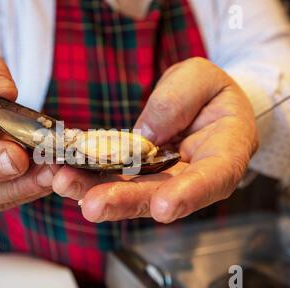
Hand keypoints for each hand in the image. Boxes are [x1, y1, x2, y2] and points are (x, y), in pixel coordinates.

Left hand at [52, 57, 257, 222]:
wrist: (201, 107)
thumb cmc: (210, 92)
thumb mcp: (202, 78)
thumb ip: (179, 100)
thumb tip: (145, 134)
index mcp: (224, 154)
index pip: (213, 179)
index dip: (189, 195)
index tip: (164, 207)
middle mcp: (192, 178)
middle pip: (161, 196)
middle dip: (125, 201)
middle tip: (93, 205)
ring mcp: (162, 181)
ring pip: (131, 193)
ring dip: (96, 192)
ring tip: (65, 183)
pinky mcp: (138, 176)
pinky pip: (114, 179)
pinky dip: (89, 178)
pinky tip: (64, 173)